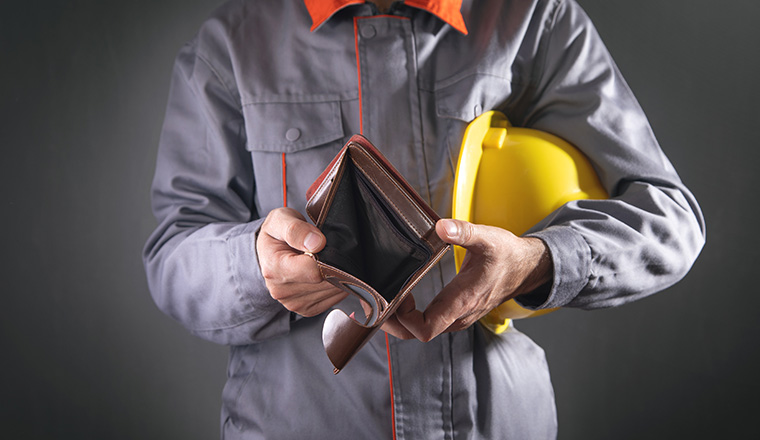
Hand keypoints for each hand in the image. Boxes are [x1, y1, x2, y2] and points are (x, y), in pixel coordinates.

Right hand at [256, 207, 346, 316]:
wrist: (269, 252)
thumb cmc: (276, 234)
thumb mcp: (280, 220)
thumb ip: (296, 229)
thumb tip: (317, 243)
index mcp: (274, 268)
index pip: (313, 269)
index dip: (327, 255)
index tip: (324, 243)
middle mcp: (282, 291)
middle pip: (326, 281)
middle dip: (333, 264)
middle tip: (324, 250)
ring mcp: (294, 304)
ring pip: (333, 291)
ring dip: (336, 274)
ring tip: (322, 260)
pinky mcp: (306, 310)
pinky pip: (334, 298)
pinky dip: (336, 284)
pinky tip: (325, 272)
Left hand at [394, 218, 551, 341]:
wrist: (527, 268)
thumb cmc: (507, 255)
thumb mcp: (488, 238)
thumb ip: (464, 232)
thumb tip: (441, 227)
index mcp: (462, 300)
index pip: (426, 328)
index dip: (404, 319)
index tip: (396, 296)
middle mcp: (458, 315)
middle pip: (417, 334)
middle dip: (393, 323)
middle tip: (375, 302)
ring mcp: (458, 317)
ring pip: (422, 331)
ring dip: (401, 321)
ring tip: (384, 299)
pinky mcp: (457, 313)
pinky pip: (430, 324)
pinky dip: (412, 317)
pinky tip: (402, 299)